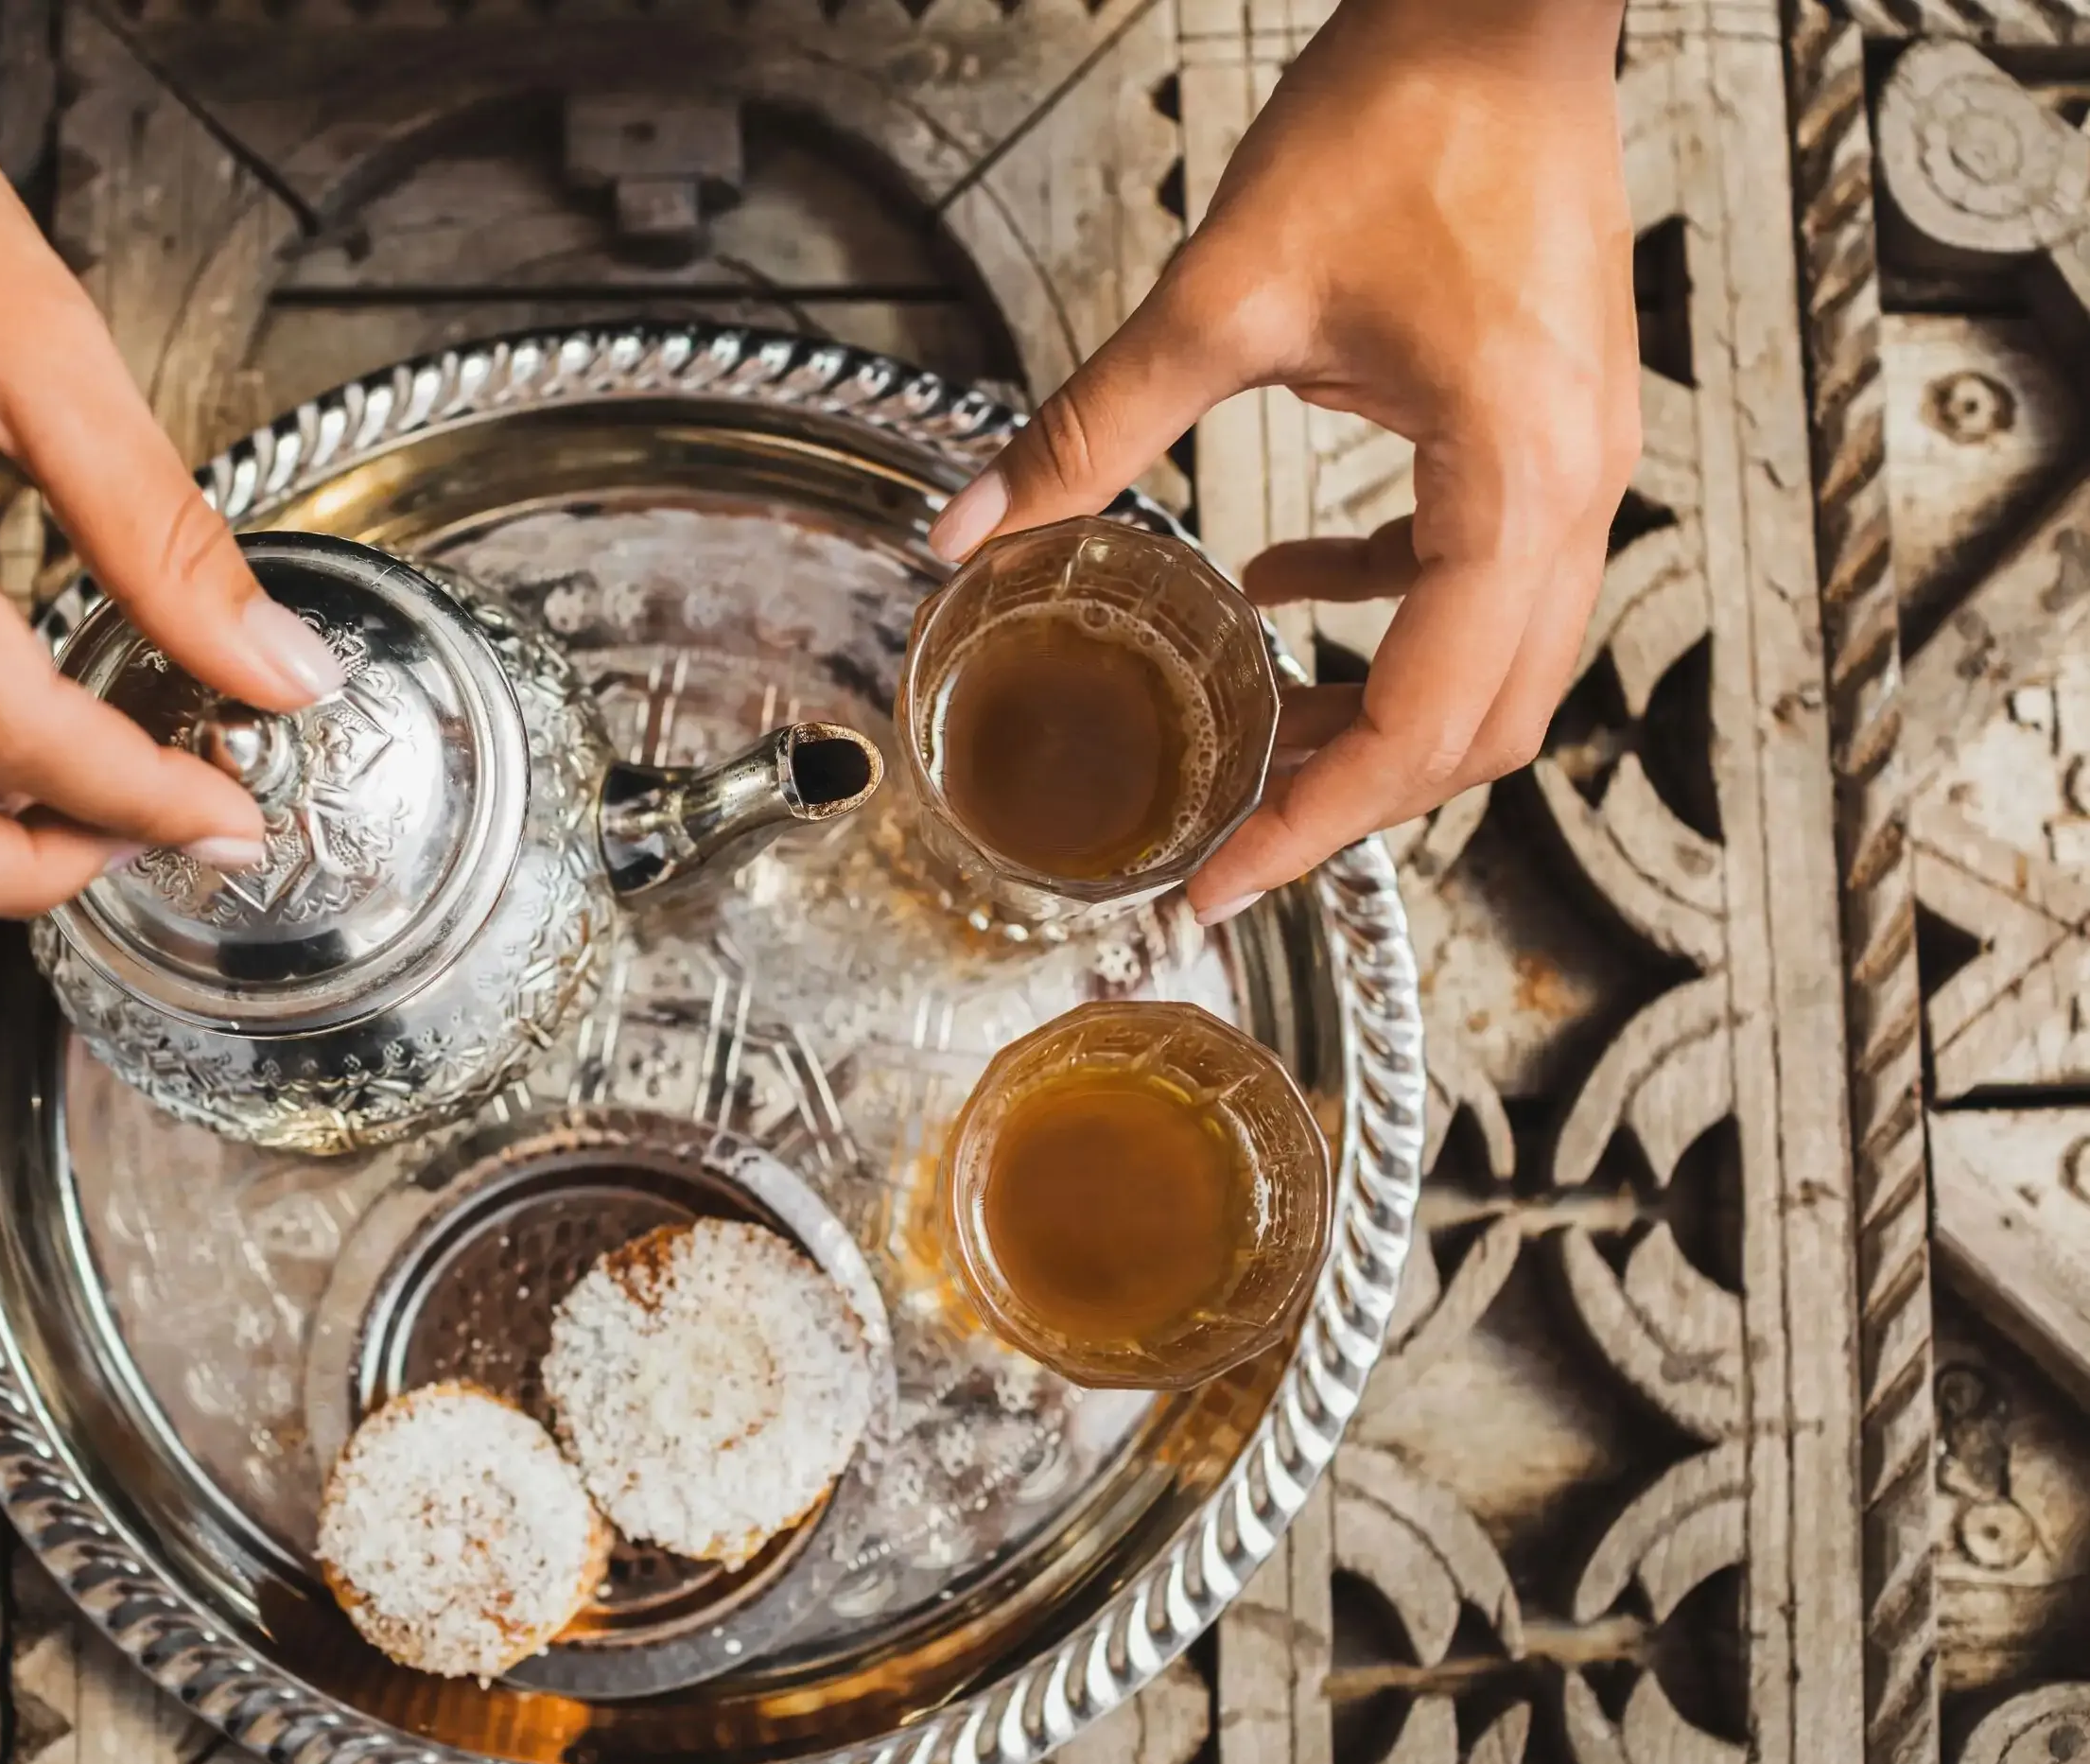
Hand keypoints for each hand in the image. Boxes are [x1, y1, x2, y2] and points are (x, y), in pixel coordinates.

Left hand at [926, 0, 1636, 922]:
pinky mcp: (1550, 430)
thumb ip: (1091, 428)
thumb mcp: (1222, 293)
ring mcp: (1580, 465)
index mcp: (1515, 483)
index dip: (1317, 827)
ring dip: (1372, 716)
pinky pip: (1478, 576)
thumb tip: (971, 532)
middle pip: (1480, 724)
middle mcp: (1577, 495)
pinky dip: (1380, 614)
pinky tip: (1277, 589)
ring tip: (1252, 746)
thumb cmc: (1411, 114)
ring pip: (1492, 665)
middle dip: (1352, 799)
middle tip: (1227, 840)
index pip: (1423, 720)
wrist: (1507, 5)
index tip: (1219, 887)